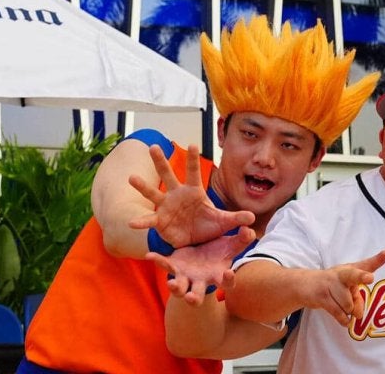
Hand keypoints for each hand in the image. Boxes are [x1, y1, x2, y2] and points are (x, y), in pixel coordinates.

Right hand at [129, 144, 254, 247]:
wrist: (194, 241)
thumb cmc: (207, 226)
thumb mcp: (223, 222)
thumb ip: (236, 218)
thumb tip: (252, 216)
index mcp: (194, 192)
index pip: (194, 172)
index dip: (193, 159)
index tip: (193, 144)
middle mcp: (177, 195)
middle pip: (168, 175)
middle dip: (160, 162)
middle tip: (152, 147)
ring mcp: (166, 206)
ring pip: (153, 193)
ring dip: (143, 186)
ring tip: (132, 178)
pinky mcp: (160, 221)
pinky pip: (150, 220)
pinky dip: (141, 222)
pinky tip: (132, 223)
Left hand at [146, 226, 255, 305]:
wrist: (202, 256)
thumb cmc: (219, 252)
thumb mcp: (231, 245)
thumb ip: (242, 238)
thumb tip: (250, 228)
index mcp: (218, 276)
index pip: (226, 284)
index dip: (229, 281)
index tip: (229, 274)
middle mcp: (200, 282)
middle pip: (197, 296)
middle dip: (194, 298)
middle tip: (191, 298)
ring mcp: (185, 277)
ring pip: (179, 288)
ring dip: (175, 288)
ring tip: (171, 284)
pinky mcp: (173, 267)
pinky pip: (165, 265)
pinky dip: (158, 261)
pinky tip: (150, 255)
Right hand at [299, 249, 384, 326]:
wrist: (304, 284)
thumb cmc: (332, 284)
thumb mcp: (346, 286)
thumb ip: (358, 299)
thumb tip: (359, 314)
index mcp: (350, 270)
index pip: (367, 264)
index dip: (379, 259)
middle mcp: (341, 274)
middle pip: (354, 275)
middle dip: (362, 276)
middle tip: (370, 278)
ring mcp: (330, 285)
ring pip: (348, 304)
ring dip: (348, 310)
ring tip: (341, 305)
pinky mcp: (322, 297)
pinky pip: (339, 312)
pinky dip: (344, 319)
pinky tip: (345, 320)